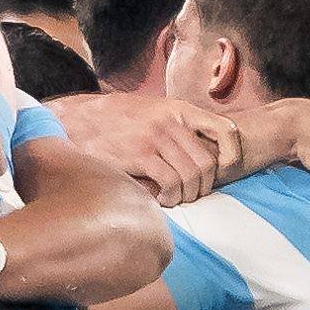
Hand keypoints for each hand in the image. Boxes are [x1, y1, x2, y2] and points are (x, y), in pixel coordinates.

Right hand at [47, 90, 240, 206]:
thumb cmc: (115, 121)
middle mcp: (171, 121)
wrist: (77, 118)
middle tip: (190, 195)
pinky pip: (171, 183)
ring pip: (192, 176)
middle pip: (208, 163)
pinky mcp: (140, 155)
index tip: (224, 171)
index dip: (232, 155)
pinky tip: (160, 199)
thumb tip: (197, 156)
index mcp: (179, 109)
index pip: (225, 130)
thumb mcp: (151, 111)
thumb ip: (175, 127)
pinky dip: (170, 198)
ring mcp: (156, 138)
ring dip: (186, 195)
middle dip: (203, 187)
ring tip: (173, 198)